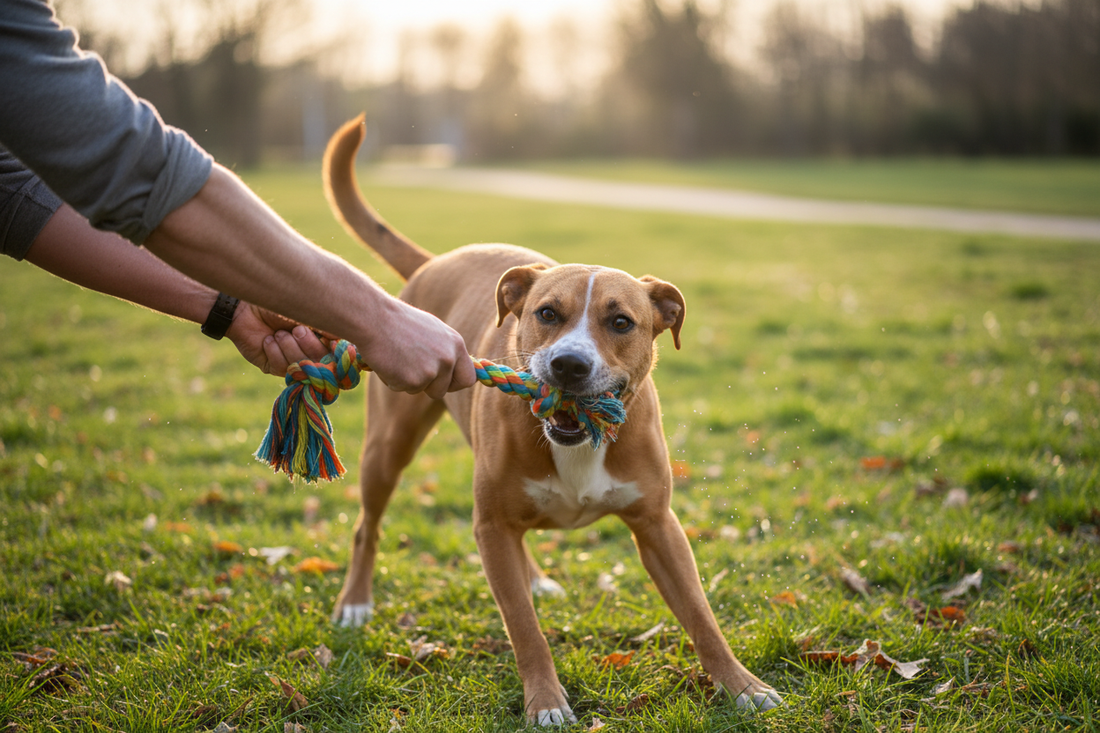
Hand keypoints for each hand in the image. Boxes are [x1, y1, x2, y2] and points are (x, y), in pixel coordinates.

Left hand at [227, 303, 330, 375]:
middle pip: (321, 363)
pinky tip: (267, 340)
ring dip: (289, 348)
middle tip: (296, 329)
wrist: (246, 307)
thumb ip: (329, 326)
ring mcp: (293, 361)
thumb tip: (346, 340)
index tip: (328, 341)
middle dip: (308, 346)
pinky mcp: (275, 367)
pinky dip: (275, 352)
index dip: (334, 352)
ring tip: (278, 333)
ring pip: (301, 367)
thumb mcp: (307, 312)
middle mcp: (311, 352)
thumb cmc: (279, 303)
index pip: (338, 354)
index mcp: (323, 338)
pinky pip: (282, 369)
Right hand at [360, 299, 475, 398]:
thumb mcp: (432, 331)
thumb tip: (452, 368)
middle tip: (410, 370)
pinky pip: (401, 388)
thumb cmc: (399, 321)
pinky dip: (392, 379)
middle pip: (442, 390)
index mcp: (456, 344)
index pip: (468, 378)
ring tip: (396, 357)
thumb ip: (445, 350)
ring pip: (420, 390)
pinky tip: (388, 360)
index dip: (454, 384)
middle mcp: (448, 359)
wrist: (375, 318)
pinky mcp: (412, 380)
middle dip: (427, 387)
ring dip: (407, 380)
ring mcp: (431, 371)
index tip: (443, 383)